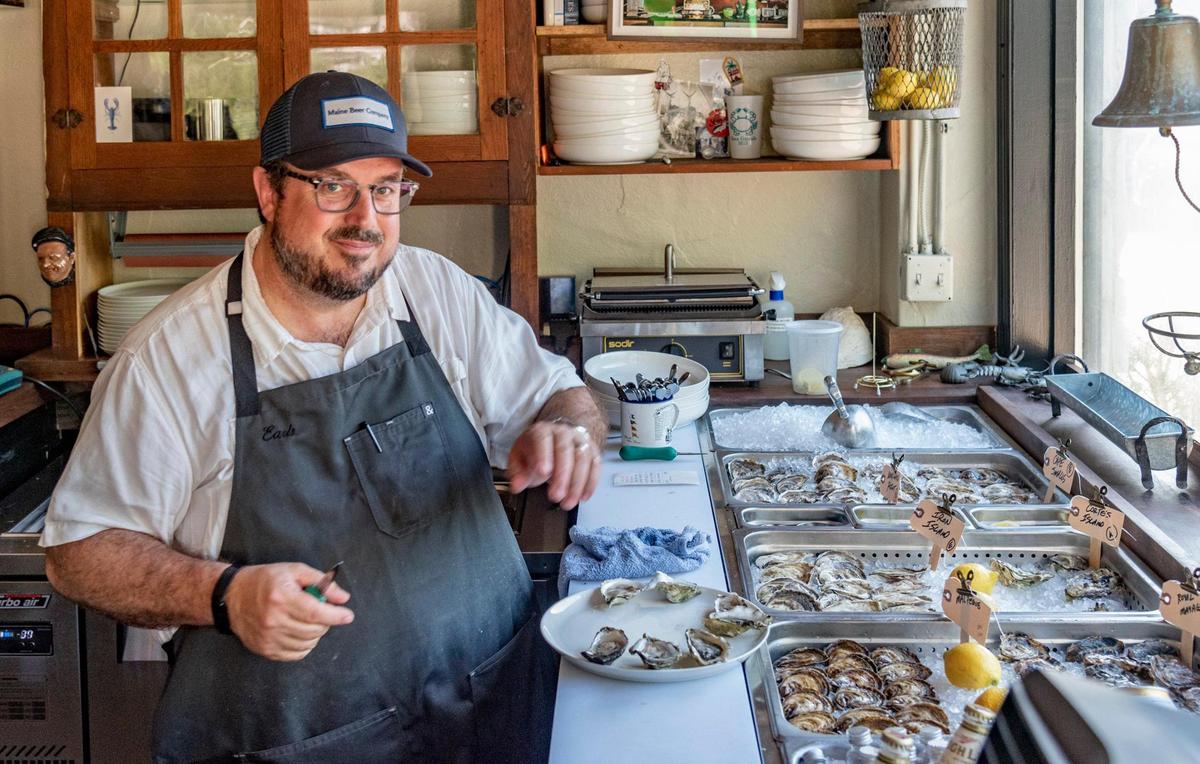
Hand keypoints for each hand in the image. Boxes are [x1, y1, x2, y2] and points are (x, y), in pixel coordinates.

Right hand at [224, 563, 353, 661]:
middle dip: (326, 622)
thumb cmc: (266, 581)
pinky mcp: (265, 649)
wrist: (232, 596)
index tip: (347, 616)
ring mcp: (268, 638)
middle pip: (314, 630)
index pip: (315, 613)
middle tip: (321, 612)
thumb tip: (343, 598)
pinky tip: (299, 632)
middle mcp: (274, 620)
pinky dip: (304, 645)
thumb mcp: (294, 571)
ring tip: (306, 620)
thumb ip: (320, 582)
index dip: (335, 616)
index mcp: (282, 597)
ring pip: (308, 643)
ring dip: (315, 633)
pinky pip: (296, 654)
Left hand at [506, 420, 601, 508]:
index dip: (543, 455)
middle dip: (562, 476)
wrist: (558, 435)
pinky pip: (595, 466)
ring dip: (577, 484)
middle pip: (565, 451)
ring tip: (568, 503)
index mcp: (542, 432)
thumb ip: (517, 473)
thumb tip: (516, 486)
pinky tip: (583, 497)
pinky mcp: (593, 451)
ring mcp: (580, 440)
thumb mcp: (519, 457)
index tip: (543, 472)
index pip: (543, 440)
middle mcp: (563, 433)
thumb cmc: (537, 449)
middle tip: (556, 496)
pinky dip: (590, 483)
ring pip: (583, 459)